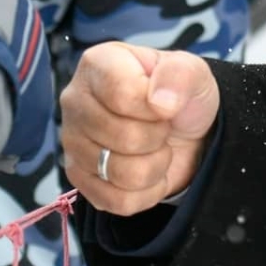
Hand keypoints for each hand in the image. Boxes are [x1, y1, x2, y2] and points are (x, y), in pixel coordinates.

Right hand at [61, 42, 219, 216]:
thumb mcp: (193, 73)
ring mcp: (72, 143)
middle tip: (162, 126)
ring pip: (119, 172)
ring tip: (155, 146)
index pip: (122, 93)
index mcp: (98, 64)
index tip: (165, 103)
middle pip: (122, 137)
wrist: (185, 132)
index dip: (155, 107)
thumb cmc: (181, 95)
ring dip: (155, 165)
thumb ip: (180, 75)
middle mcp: (75, 101)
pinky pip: (117, 200)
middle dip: (158, 136)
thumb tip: (159, 102)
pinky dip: (146, 191)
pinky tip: (148, 170)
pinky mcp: (78, 180)